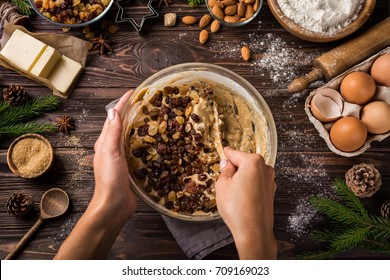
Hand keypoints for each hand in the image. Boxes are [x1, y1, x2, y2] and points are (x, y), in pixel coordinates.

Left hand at [55, 90, 135, 258]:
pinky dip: (144, 140)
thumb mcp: (110, 153)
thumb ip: (112, 133)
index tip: (133, 92)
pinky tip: (153, 141)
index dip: (123, 103)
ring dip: (138, 125)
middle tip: (145, 102)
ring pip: (130, 136)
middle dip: (131, 111)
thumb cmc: (110, 179)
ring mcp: (121, 157)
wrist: (114, 205)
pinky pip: (137, 148)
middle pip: (122, 124)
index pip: (114, 117)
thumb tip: (113, 110)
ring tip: (151, 117)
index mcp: (105, 142)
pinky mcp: (130, 166)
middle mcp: (112, 147)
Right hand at [215, 147, 276, 258]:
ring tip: (232, 193)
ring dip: (242, 178)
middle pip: (245, 163)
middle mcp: (265, 168)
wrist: (253, 231)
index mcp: (253, 162)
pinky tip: (241, 199)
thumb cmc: (237, 208)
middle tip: (224, 181)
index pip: (234, 154)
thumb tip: (227, 164)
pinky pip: (257, 184)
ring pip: (251, 174)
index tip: (223, 153)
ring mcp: (270, 181)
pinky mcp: (271, 192)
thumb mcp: (222, 185)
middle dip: (235, 169)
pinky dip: (249, 187)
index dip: (226, 156)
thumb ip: (225, 170)